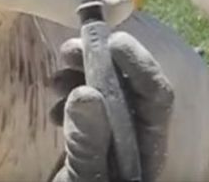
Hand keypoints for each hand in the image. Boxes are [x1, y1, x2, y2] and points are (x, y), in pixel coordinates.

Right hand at [50, 31, 173, 181]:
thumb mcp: (86, 180)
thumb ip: (89, 142)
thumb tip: (87, 90)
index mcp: (147, 146)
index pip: (156, 95)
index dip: (139, 63)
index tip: (110, 40)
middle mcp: (135, 136)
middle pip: (127, 86)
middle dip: (98, 61)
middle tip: (67, 51)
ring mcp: (113, 137)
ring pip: (104, 92)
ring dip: (78, 77)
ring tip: (53, 80)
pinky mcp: (92, 139)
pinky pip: (85, 107)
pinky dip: (68, 99)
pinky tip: (52, 107)